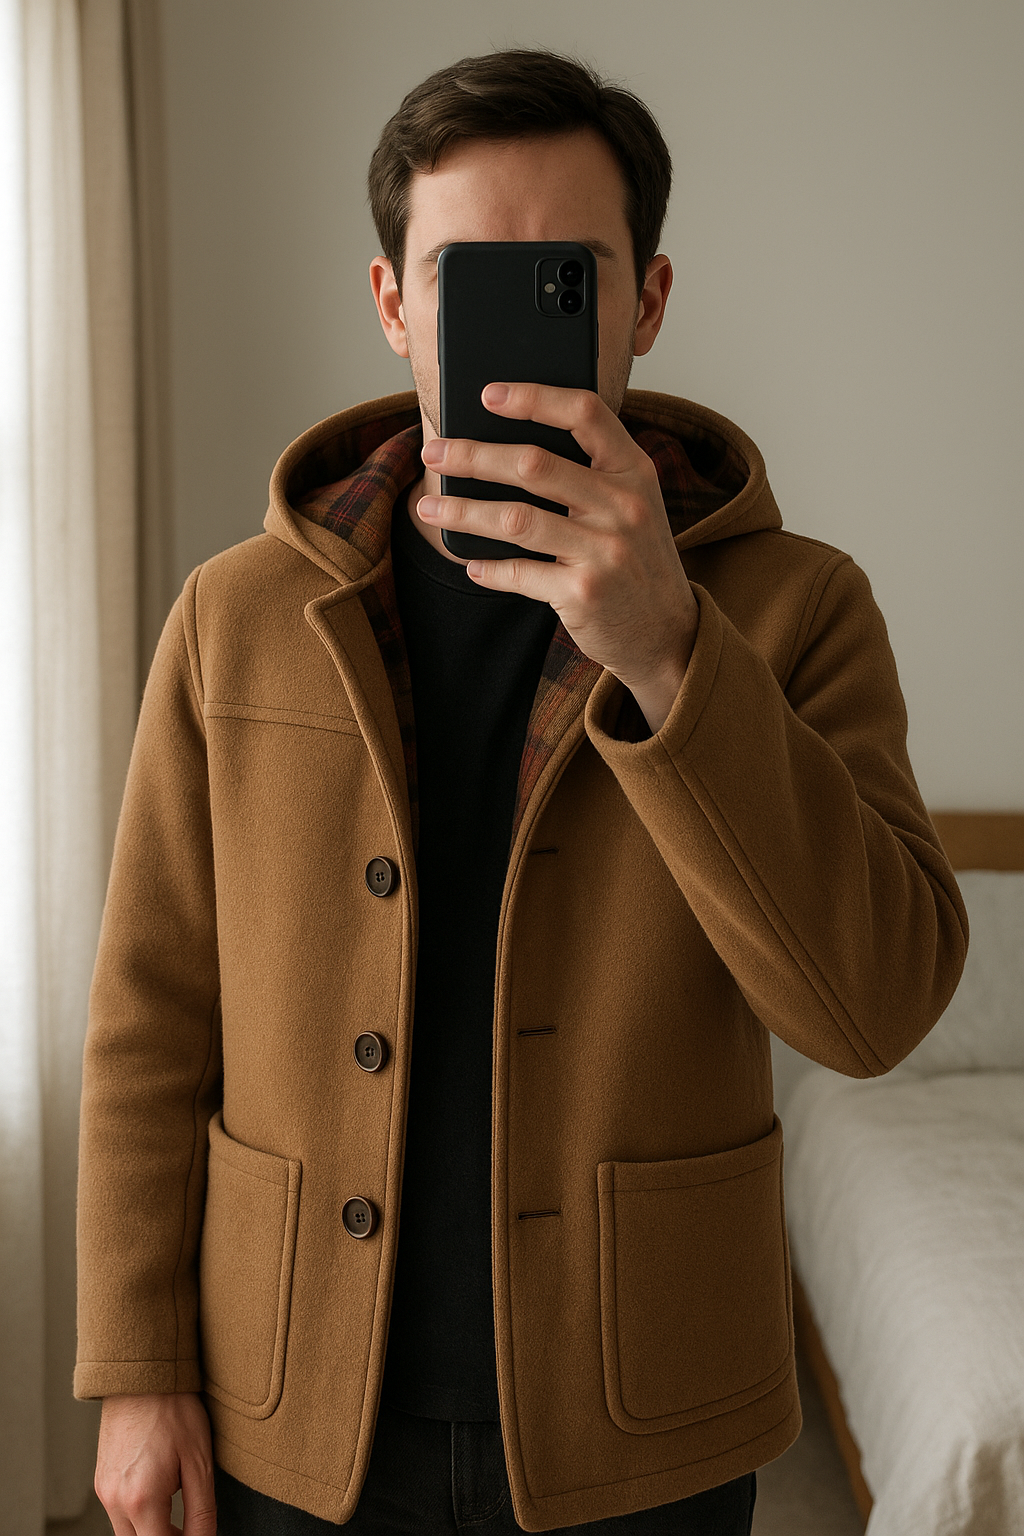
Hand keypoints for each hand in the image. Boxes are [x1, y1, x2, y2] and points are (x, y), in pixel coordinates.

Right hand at [95, 1391, 215, 1534]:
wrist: (142, 1375)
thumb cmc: (173, 1410)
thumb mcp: (199, 1462)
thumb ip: (201, 1512)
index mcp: (142, 1500)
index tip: (197, 1535)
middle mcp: (115, 1500)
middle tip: (189, 1526)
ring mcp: (103, 1490)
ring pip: (127, 1531)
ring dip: (150, 1527)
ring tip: (175, 1499)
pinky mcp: (100, 1480)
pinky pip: (118, 1511)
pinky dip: (138, 1511)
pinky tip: (158, 1486)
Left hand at [417, 382, 698, 730]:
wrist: (668, 632)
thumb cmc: (635, 558)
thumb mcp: (630, 505)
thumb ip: (589, 474)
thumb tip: (503, 448)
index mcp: (635, 470)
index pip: (585, 413)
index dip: (534, 397)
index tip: (487, 394)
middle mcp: (624, 506)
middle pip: (534, 465)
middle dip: (473, 455)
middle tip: (433, 452)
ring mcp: (605, 551)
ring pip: (516, 519)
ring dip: (463, 511)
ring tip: (428, 508)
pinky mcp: (584, 593)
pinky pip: (520, 572)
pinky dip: (488, 568)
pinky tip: (470, 563)